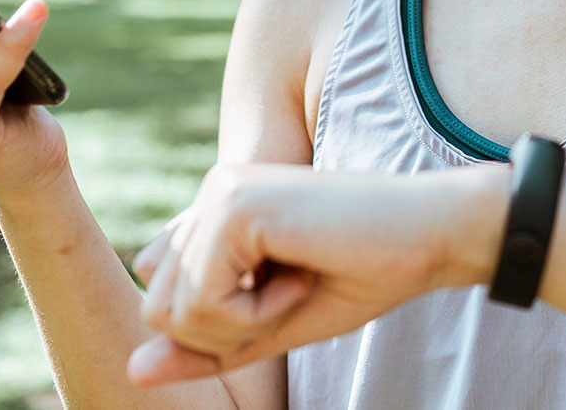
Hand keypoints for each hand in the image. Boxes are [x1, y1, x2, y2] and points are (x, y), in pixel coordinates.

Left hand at [127, 161, 508, 384]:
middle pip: (157, 308)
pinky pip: (204, 302)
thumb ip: (205, 347)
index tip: (286, 296)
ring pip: (172, 310)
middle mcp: (210, 194)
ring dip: (241, 325)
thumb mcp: (274, 327)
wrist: (432, 235)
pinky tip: (303, 278)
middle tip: (293, 294)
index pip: (162, 299)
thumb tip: (133, 372)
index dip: (220, 326)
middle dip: (224, 332)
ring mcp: (219, 195)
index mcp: (218, 212)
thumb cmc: (366, 274)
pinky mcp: (233, 208)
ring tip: (299, 284)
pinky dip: (256, 315)